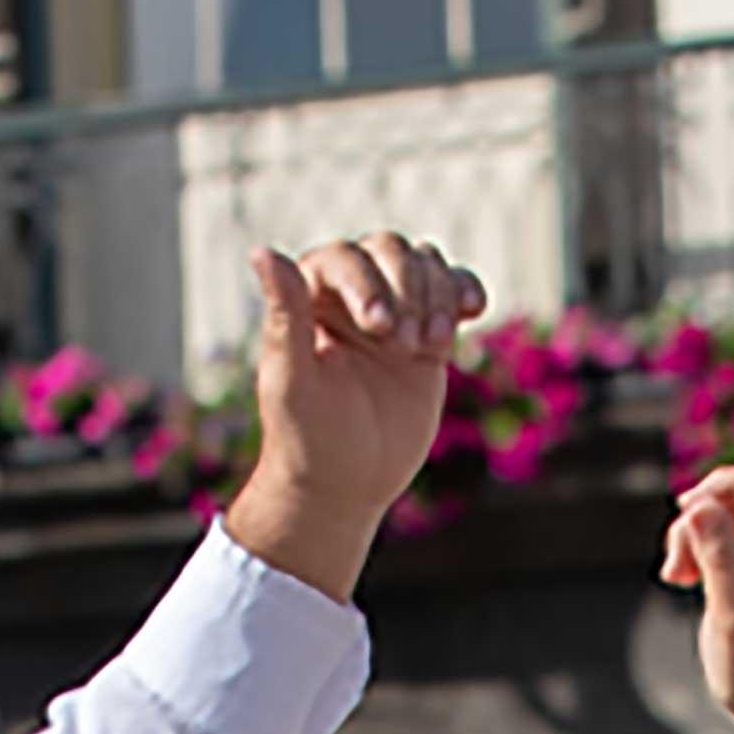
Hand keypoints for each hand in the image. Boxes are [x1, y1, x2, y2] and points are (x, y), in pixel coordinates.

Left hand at [228, 232, 486, 597]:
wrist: (345, 482)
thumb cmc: (308, 437)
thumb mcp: (293, 380)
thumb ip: (284, 316)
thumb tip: (261, 252)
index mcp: (311, 295)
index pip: (345, 258)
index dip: (367, 284)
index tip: (380, 330)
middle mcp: (351, 293)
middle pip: (390, 251)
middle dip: (407, 290)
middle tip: (406, 346)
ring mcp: (393, 310)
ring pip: (424, 264)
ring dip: (437, 295)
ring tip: (432, 347)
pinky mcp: (427, 333)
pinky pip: (453, 290)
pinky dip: (465, 291)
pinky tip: (472, 310)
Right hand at [664, 467, 733, 733]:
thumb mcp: (732, 616)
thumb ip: (717, 558)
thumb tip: (699, 506)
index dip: (721, 484)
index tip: (685, 509)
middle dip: (701, 517)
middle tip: (675, 561)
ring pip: (732, 520)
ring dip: (697, 537)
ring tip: (675, 576)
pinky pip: (732, 544)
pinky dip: (705, 554)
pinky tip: (684, 579)